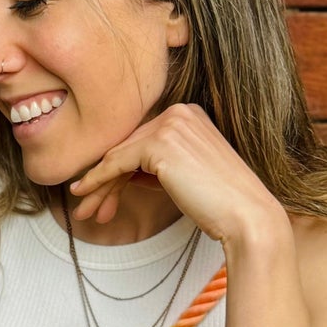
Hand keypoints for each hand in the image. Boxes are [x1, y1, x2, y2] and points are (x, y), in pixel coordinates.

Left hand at [67, 102, 284, 247]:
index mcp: (188, 115)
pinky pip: (117, 162)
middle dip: (103, 181)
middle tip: (87, 209)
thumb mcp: (182, 176)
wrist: (244, 215)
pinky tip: (83, 194)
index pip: (140, 141)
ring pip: (119, 156)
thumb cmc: (218, 203)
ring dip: (98, 186)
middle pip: (127, 147)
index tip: (101, 197)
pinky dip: (97, 179)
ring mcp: (170, 124)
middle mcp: (179, 112)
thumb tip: (120, 174)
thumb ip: (153, 167)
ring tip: (84, 212)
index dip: (117, 171)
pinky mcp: (160, 143)